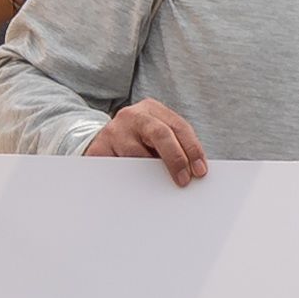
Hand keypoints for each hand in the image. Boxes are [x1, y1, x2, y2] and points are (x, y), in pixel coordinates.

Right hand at [93, 100, 210, 187]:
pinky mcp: (99, 147)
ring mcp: (114, 130)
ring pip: (137, 154)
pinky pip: (119, 167)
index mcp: (153, 109)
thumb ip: (174, 148)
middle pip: (160, 134)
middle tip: (184, 180)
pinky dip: (130, 179)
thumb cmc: (137, 143)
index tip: (200, 171)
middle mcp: (133, 115)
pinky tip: (138, 187)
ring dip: (151, 173)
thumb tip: (194, 171)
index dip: (192, 149)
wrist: (99, 143)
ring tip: (159, 187)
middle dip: (176, 158)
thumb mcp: (155, 138)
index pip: (179, 126)